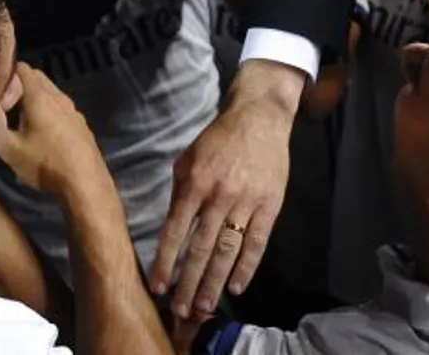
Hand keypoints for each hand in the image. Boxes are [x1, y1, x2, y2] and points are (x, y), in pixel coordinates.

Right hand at [0, 64, 102, 197]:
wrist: (86, 184)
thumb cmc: (45, 165)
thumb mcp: (10, 150)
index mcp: (40, 97)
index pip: (21, 67)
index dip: (5, 75)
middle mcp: (59, 97)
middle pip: (37, 78)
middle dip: (19, 86)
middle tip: (5, 105)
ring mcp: (73, 110)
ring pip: (50, 93)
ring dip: (35, 99)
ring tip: (21, 120)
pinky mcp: (81, 124)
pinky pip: (60, 107)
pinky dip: (48, 110)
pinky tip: (42, 133)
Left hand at [152, 65, 300, 319]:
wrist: (259, 119)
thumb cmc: (218, 140)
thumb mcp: (187, 159)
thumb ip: (179, 193)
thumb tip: (172, 228)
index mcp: (195, 184)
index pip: (175, 231)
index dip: (166, 261)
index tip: (159, 286)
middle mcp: (219, 196)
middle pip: (201, 248)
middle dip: (189, 282)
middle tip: (181, 310)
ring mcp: (246, 202)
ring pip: (228, 251)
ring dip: (216, 282)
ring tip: (205, 307)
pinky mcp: (269, 206)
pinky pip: (257, 242)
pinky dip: (247, 267)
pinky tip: (237, 287)